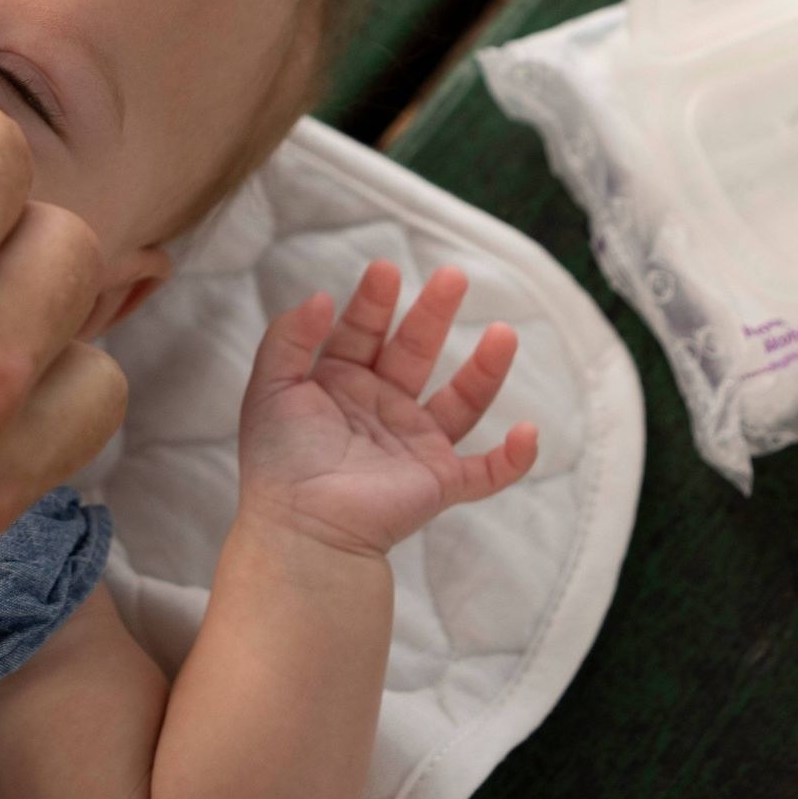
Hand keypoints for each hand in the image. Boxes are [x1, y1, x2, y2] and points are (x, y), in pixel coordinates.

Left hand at [237, 260, 537, 558]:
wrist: (301, 528)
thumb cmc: (279, 460)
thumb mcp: (270, 387)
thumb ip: (288, 338)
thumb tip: (319, 296)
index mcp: (339, 385)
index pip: (362, 332)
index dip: (373, 302)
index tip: (384, 271)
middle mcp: (380, 408)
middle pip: (415, 352)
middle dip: (433, 314)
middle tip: (453, 277)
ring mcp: (413, 445)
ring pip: (460, 401)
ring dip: (485, 370)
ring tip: (504, 333)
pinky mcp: (438, 483)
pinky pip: (485, 472)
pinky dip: (511, 459)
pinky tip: (527, 431)